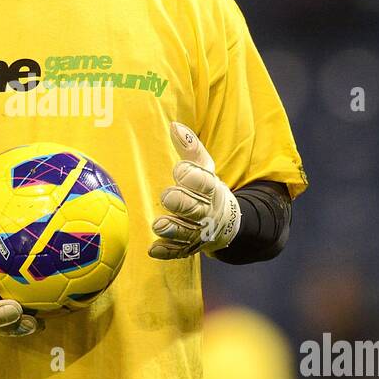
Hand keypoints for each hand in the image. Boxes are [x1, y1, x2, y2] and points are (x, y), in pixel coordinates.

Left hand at [149, 122, 240, 259]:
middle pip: (194, 208)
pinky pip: (178, 252)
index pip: (204, 182)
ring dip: (172, 229)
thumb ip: (190, 148)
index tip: (178, 170)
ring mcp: (199, 232)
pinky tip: (153, 249)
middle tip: (167, 196)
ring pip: (186, 232)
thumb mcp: (204, 167)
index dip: (192, 177)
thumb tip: (174, 126)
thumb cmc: (207, 188)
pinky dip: (167, 252)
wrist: (225, 222)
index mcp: (211, 189)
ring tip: (158, 225)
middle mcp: (206, 212)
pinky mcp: (189, 247)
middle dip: (181, 203)